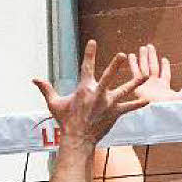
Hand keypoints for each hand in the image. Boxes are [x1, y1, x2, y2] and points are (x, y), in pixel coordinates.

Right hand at [33, 40, 147, 147]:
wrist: (77, 140)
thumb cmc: (65, 122)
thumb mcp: (54, 104)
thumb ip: (46, 89)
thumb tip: (34, 79)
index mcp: (84, 89)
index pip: (86, 67)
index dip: (90, 54)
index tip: (93, 41)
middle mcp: (98, 95)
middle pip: (108, 77)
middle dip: (115, 66)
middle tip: (123, 55)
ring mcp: (108, 104)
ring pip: (124, 91)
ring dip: (135, 83)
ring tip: (146, 75)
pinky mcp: (115, 114)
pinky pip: (128, 108)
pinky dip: (138, 104)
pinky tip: (148, 100)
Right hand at [128, 44, 181, 104]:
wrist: (155, 114)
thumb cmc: (168, 108)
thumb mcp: (180, 98)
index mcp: (164, 87)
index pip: (164, 74)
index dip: (165, 66)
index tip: (164, 59)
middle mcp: (154, 85)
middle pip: (153, 67)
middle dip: (152, 57)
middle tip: (150, 47)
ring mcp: (145, 85)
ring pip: (144, 67)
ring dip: (143, 57)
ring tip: (142, 47)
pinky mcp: (137, 86)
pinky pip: (135, 72)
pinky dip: (133, 64)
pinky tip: (131, 55)